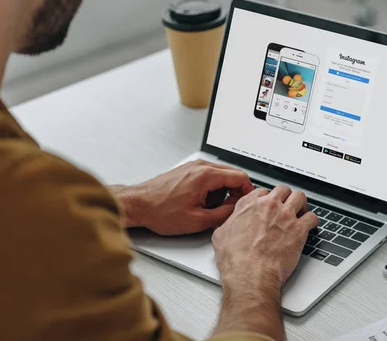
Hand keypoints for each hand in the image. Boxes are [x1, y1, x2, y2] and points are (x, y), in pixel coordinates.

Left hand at [110, 160, 253, 235]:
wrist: (139, 205)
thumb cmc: (160, 211)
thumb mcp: (198, 220)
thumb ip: (223, 214)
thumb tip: (235, 210)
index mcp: (206, 175)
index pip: (240, 176)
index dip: (248, 191)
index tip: (247, 202)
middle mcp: (200, 166)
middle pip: (232, 173)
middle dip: (235, 191)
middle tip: (230, 208)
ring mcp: (193, 166)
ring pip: (220, 175)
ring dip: (222, 190)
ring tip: (211, 208)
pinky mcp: (187, 170)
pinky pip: (208, 176)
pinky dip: (211, 188)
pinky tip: (202, 202)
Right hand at [212, 185, 318, 287]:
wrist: (249, 273)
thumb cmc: (235, 258)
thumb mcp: (221, 235)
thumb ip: (228, 224)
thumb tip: (229, 225)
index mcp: (249, 204)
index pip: (262, 192)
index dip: (267, 199)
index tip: (269, 206)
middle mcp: (268, 205)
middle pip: (282, 190)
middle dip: (285, 197)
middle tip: (286, 207)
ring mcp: (285, 215)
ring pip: (299, 197)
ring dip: (300, 204)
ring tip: (300, 212)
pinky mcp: (299, 229)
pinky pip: (312, 217)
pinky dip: (312, 221)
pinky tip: (309, 226)